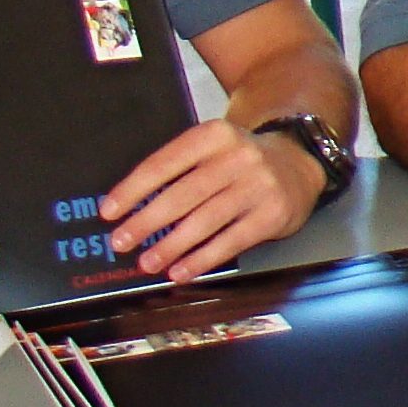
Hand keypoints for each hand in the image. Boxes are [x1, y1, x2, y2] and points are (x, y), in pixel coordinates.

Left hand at [104, 120, 329, 283]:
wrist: (298, 163)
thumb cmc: (239, 162)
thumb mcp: (211, 149)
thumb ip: (177, 170)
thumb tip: (129, 209)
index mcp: (214, 136)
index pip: (164, 163)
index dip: (133, 189)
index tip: (109, 212)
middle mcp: (238, 157)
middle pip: (183, 194)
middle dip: (147, 222)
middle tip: (121, 242)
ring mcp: (259, 186)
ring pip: (206, 221)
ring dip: (171, 246)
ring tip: (148, 263)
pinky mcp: (273, 214)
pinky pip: (231, 241)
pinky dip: (202, 259)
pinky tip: (181, 271)